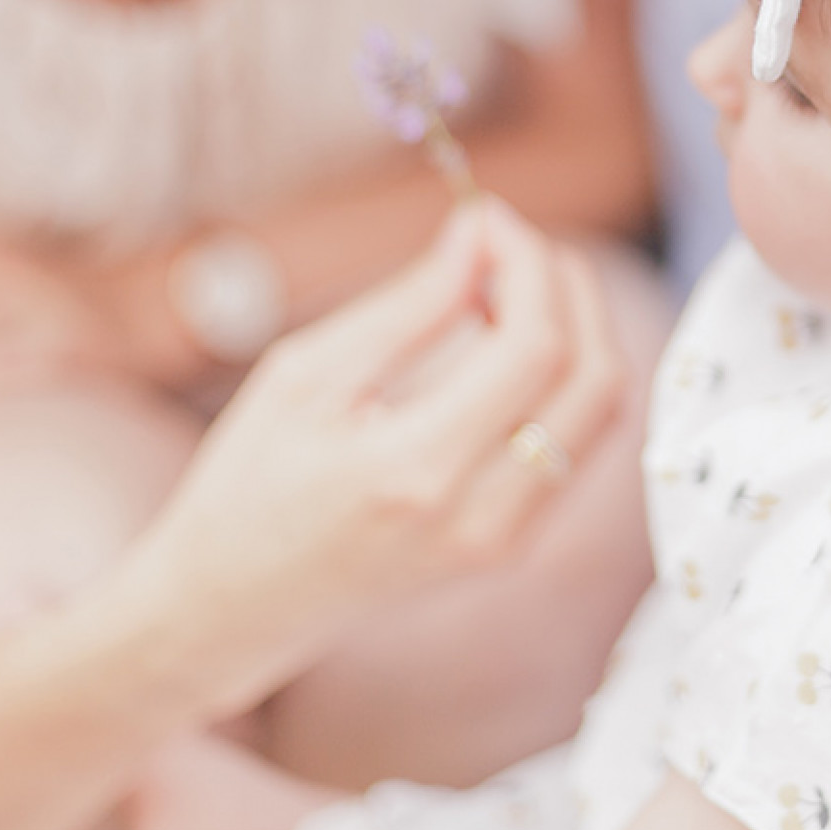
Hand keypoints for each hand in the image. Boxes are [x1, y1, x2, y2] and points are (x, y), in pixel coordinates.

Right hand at [117, 199, 624, 719]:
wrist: (229, 610)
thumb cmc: (247, 485)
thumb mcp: (306, 375)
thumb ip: (409, 304)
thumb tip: (481, 235)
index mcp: (417, 469)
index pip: (534, 346)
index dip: (530, 266)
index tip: (491, 219)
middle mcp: (478, 514)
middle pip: (591, 377)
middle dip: (570, 291)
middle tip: (514, 247)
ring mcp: (503, 541)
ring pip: (601, 413)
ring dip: (578, 332)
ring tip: (510, 290)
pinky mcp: (510, 547)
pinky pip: (577, 446)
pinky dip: (566, 380)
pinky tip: (511, 346)